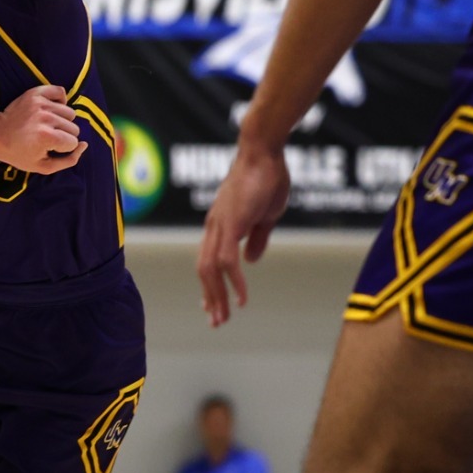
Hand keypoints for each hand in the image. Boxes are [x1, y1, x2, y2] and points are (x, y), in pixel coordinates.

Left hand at [0, 86, 84, 174]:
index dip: (63, 148)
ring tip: (46, 125)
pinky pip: (60, 92)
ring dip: (61, 120)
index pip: (73, 142)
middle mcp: (46, 118)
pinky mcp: (36, 93)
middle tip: (46, 137)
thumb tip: (85, 145)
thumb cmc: (19, 153)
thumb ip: (69, 160)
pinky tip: (51, 110)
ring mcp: (41, 104)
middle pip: (74, 127)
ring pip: (69, 113)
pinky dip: (59, 101)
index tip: (48, 148)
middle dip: (64, 135)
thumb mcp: (43, 167)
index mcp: (47, 137)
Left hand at [198, 144, 291, 325]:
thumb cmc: (267, 176)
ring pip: (210, 270)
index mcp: (220, 225)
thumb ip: (256, 237)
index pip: (208, 260)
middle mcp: (214, 227)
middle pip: (204, 270)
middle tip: (215, 322)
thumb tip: (251, 261)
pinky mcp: (231, 224)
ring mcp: (219, 226)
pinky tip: (241, 299)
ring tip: (223, 318)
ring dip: (216, 296)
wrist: (264, 150)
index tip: (211, 305)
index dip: (209, 284)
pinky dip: (233, 282)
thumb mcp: (265, 214)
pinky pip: (227, 261)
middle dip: (210, 298)